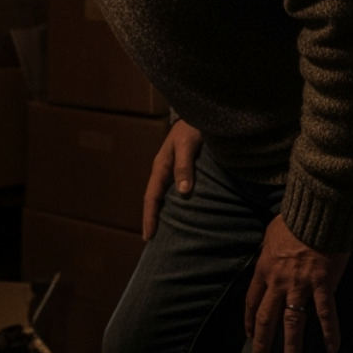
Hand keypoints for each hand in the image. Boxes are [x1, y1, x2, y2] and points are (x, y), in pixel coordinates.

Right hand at [142, 119, 202, 239]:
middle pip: (156, 200)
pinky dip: (177, 205)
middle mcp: (165, 169)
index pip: (152, 197)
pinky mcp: (185, 168)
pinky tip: (184, 213)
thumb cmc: (194, 126)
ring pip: (166, 196)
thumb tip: (183, 191)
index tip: (148, 237)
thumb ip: (184, 165)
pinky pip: (177, 190)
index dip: (149, 217)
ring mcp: (174, 169)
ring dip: (165, 213)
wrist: (203, 111)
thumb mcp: (188, 143)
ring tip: (168, 233)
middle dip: (153, 219)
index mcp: (161, 166)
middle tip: (153, 241)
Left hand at [245, 215, 348, 352]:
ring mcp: (300, 285)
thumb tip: (266, 259)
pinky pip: (325, 313)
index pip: (252, 301)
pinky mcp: (322, 284)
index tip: (249, 335)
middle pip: (266, 318)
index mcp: (264, 269)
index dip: (249, 320)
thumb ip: (268, 253)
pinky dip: (329, 331)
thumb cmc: (293, 220)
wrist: (315, 214)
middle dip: (262, 343)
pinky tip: (332, 348)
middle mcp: (279, 281)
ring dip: (291, 348)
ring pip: (292, 323)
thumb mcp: (270, 235)